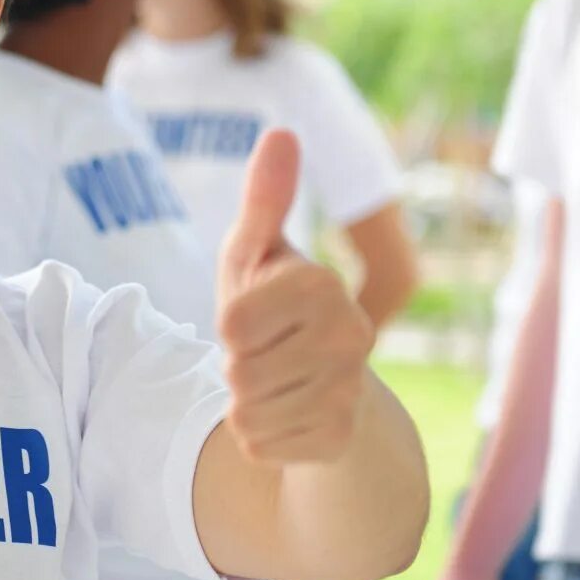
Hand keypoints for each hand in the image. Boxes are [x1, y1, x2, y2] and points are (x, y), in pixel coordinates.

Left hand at [216, 129, 374, 462]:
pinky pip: (258, 447)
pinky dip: (259, 435)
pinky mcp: (339, 439)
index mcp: (325, 285)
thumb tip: (282, 132)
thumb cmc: (272, 304)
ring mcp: (350, 393)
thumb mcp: (255, 252)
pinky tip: (286, 413)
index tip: (254, 314)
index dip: (229, 323)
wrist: (318, 381)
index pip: (232, 325)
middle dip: (234, 365)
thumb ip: (263, 201)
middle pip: (237, 371)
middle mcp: (350, 337)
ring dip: (244, 401)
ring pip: (245, 413)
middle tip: (263, 352)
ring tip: (273, 380)